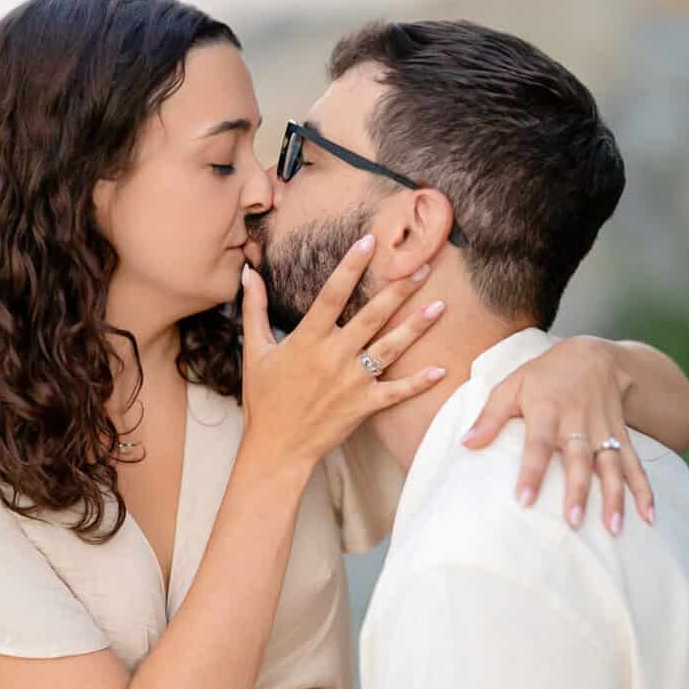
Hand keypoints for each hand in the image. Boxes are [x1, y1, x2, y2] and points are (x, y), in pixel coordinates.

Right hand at [239, 236, 446, 467]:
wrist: (277, 447)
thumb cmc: (264, 398)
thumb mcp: (254, 350)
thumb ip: (254, 308)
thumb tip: (248, 272)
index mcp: (308, 339)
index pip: (333, 294)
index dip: (351, 266)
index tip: (370, 241)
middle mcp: (333, 356)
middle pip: (372, 315)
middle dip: (399, 290)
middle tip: (424, 267)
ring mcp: (352, 382)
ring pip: (391, 347)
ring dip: (416, 326)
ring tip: (440, 306)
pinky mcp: (364, 406)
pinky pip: (397, 391)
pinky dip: (419, 382)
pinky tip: (441, 369)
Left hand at [461, 336, 654, 533]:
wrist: (594, 355)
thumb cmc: (544, 376)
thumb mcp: (511, 385)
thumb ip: (489, 416)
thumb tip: (466, 444)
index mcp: (548, 409)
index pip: (538, 444)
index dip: (532, 472)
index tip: (525, 501)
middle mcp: (579, 420)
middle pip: (579, 458)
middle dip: (578, 490)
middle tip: (574, 521)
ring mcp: (604, 429)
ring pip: (611, 464)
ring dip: (614, 496)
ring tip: (614, 528)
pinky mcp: (621, 435)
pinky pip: (635, 463)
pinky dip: (644, 488)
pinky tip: (648, 515)